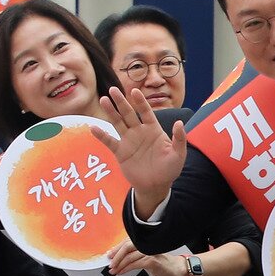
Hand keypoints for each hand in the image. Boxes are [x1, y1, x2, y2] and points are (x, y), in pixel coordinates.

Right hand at [91, 87, 186, 216]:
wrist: (156, 186)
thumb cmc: (169, 169)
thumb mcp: (178, 154)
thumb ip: (179, 139)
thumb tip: (179, 122)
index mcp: (153, 129)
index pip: (146, 111)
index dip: (140, 101)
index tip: (134, 91)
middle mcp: (139, 132)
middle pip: (128, 113)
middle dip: (121, 102)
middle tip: (113, 89)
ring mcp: (129, 141)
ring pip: (118, 123)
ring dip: (110, 112)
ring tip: (104, 100)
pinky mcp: (121, 152)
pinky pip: (110, 142)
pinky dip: (102, 135)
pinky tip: (94, 127)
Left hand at [106, 240, 187, 275]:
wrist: (177, 270)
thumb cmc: (162, 264)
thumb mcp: (146, 257)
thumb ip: (134, 255)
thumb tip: (119, 257)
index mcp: (145, 242)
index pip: (127, 241)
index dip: (116, 248)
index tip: (109, 254)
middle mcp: (147, 244)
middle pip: (127, 246)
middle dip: (116, 256)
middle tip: (109, 263)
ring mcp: (150, 251)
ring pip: (130, 256)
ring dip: (119, 264)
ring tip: (114, 270)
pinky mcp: (153, 260)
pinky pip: (135, 264)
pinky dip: (126, 268)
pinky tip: (121, 272)